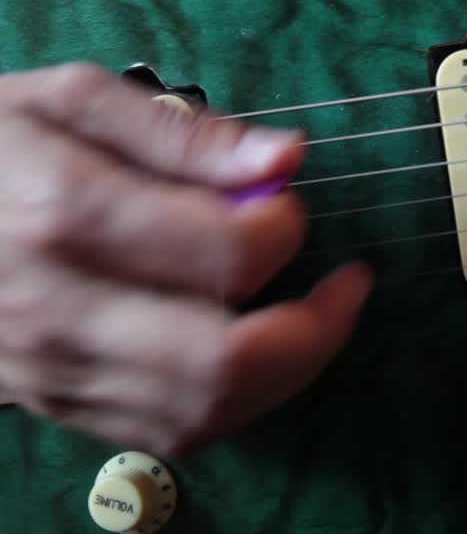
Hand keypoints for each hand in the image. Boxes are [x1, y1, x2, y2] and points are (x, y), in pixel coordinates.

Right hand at [0, 63, 371, 453]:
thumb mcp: (65, 101)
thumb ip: (182, 132)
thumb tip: (285, 157)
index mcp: (63, 217)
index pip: (223, 254)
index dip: (285, 230)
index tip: (289, 200)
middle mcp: (57, 309)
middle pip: (225, 360)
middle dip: (317, 328)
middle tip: (347, 284)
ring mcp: (51, 370)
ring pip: (205, 411)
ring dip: (290, 373)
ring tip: (317, 318)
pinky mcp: (54, 405)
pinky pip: (169, 432)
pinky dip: (238, 402)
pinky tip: (257, 354)